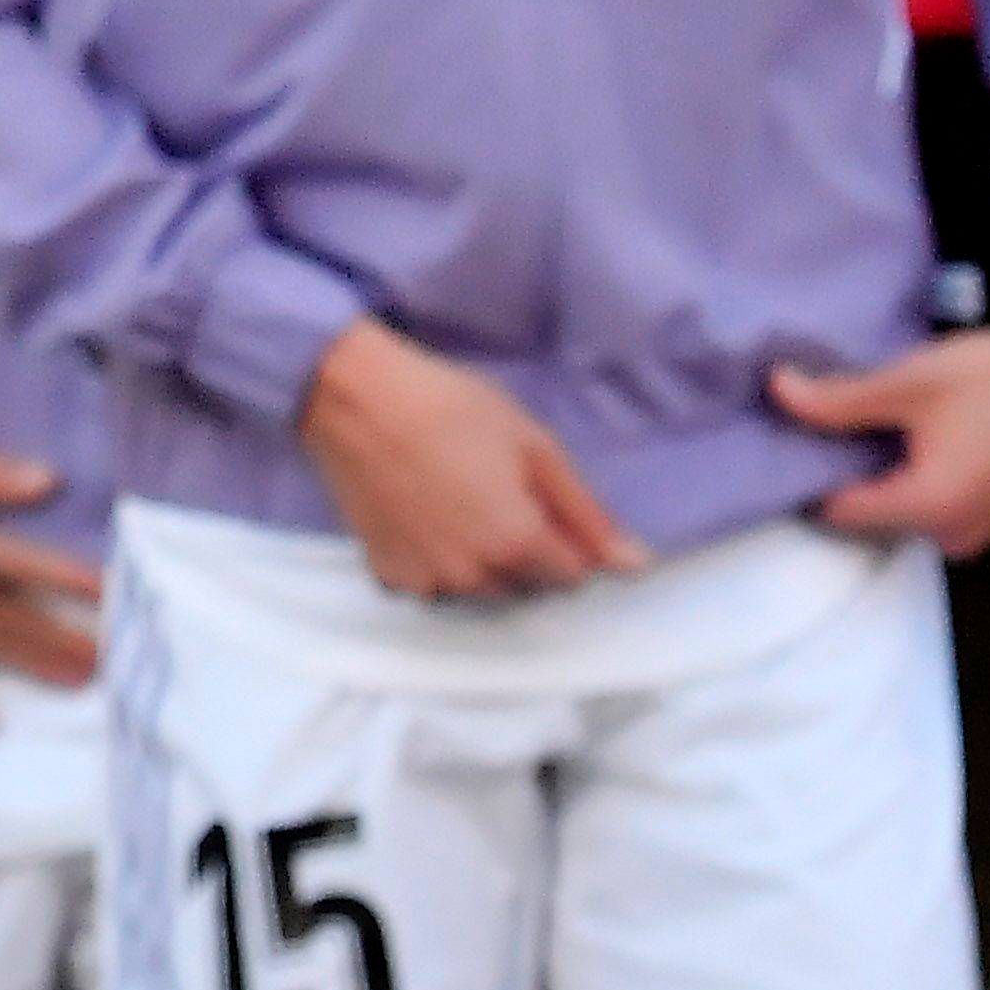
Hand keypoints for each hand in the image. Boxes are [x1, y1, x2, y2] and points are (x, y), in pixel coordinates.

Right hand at [294, 321, 641, 599]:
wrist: (354, 399)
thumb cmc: (450, 408)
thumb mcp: (533, 444)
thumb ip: (586, 512)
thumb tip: (635, 563)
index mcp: (518, 544)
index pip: (572, 574)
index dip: (565, 536)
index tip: (541, 498)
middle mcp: (475, 578)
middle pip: (527, 586)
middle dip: (526, 552)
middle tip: (497, 491)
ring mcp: (427, 582)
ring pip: (480, 591)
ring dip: (483, 561)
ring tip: (459, 501)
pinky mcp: (388, 576)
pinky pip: (432, 585)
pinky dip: (437, 561)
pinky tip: (424, 514)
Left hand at [773, 313, 989, 559]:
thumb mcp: (909, 382)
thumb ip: (838, 400)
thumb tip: (777, 391)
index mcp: (930, 509)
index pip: (839, 510)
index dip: (810, 472)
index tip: (793, 436)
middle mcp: (952, 537)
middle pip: (868, 514)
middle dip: (846, 471)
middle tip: (830, 421)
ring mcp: (975, 533)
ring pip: (899, 510)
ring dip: (881, 473)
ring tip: (871, 422)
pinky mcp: (989, 519)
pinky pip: (929, 507)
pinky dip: (912, 478)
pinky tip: (910, 435)